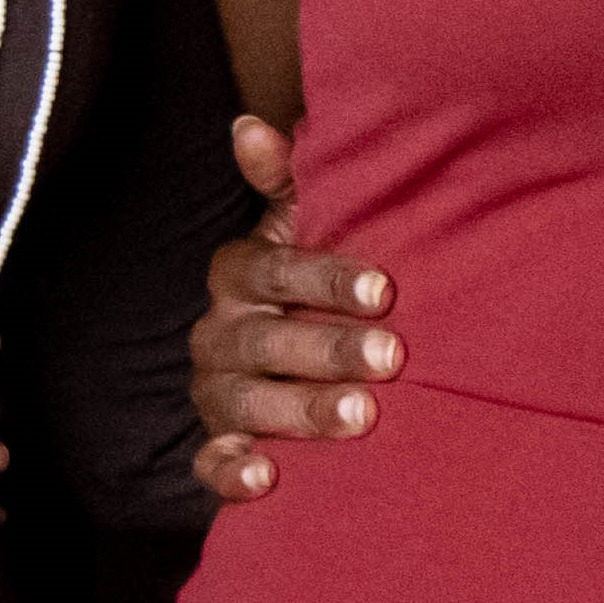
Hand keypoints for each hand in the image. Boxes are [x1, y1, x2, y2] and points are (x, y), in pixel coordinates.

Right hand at [184, 114, 399, 503]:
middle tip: (392, 357)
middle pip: (265, 340)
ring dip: (302, 410)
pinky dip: (233, 471)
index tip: (384, 289)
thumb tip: (249, 125)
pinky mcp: (219, 445)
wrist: (302, 366)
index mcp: (240, 274)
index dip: (326, 278)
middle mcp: (219, 332)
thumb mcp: (306, 227)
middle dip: (329, 348)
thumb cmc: (317, 285)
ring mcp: (215, 392)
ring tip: (361, 417)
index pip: (275, 270)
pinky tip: (267, 477)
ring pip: (246, 402)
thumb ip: (291, 179)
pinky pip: (212, 463)